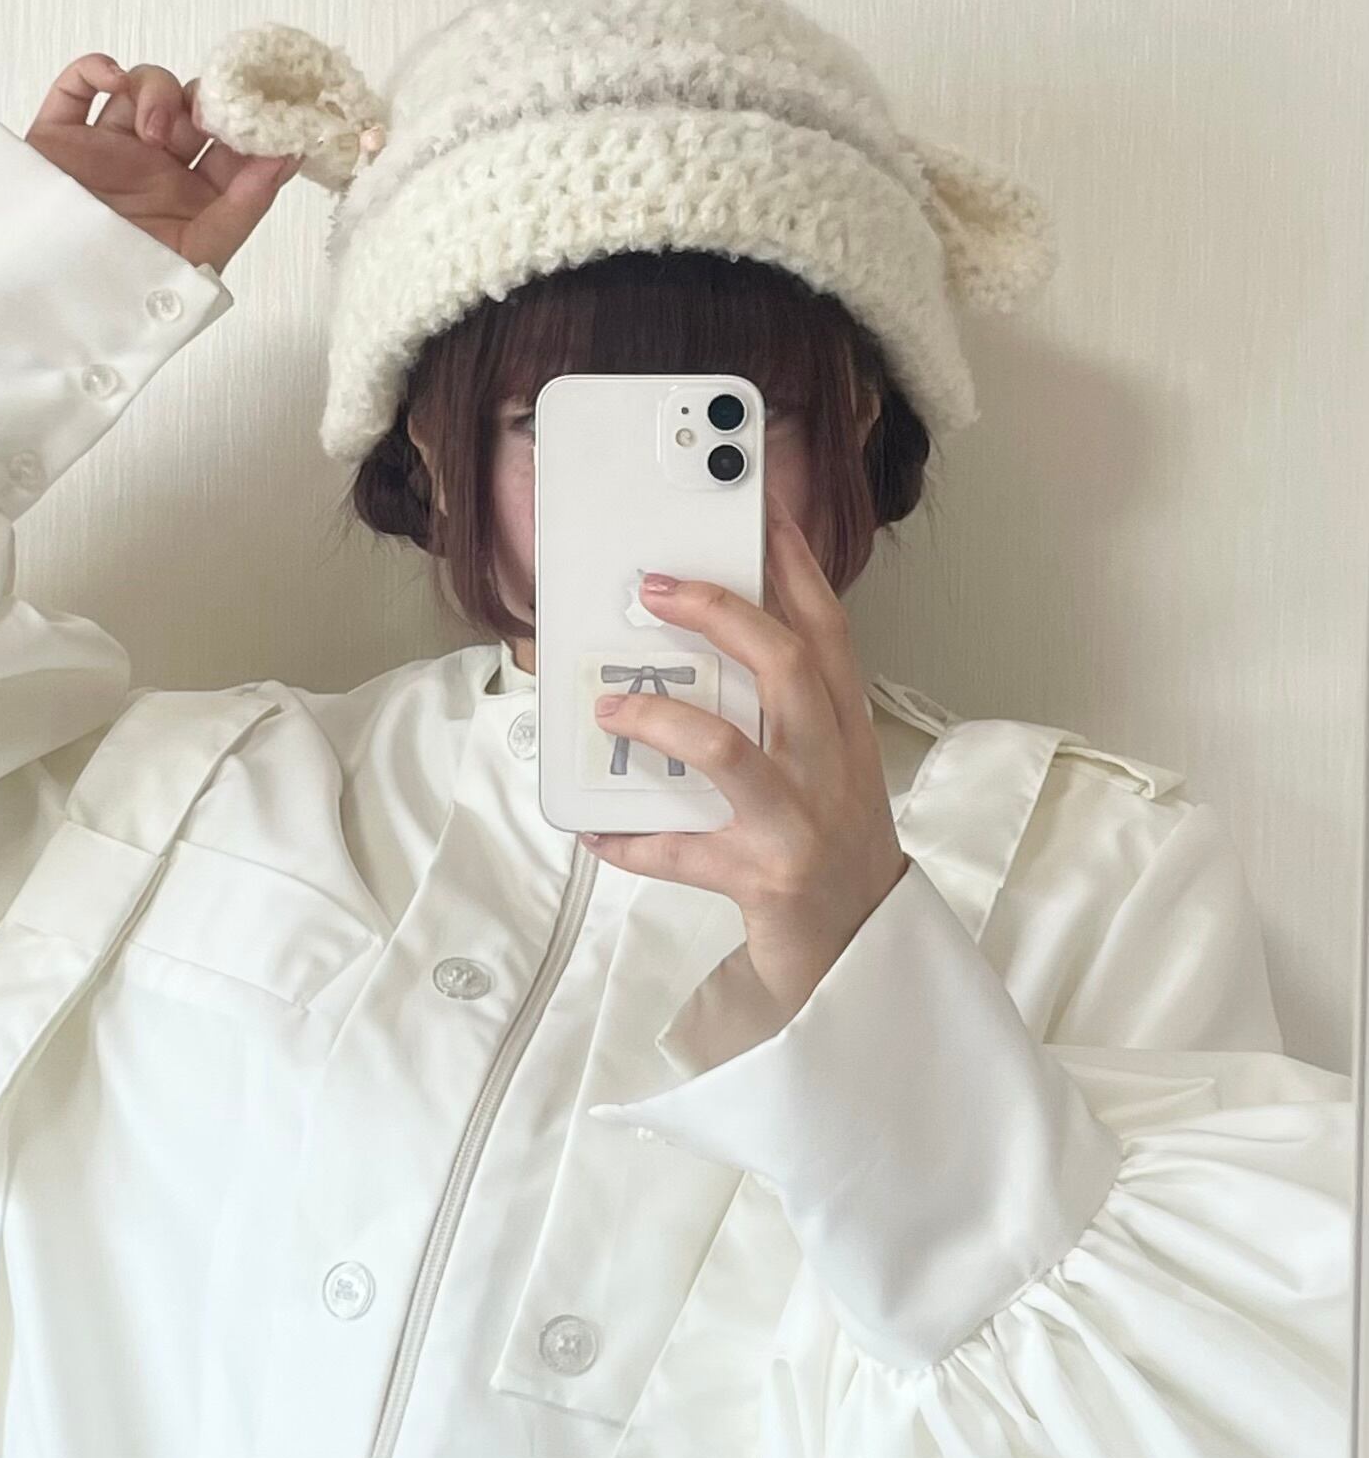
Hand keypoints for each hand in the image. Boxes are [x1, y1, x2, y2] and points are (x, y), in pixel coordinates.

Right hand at [24, 52, 310, 273]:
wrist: (47, 299)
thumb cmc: (127, 290)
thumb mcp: (200, 254)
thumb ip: (245, 205)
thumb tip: (288, 155)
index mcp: (193, 196)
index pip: (232, 146)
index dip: (250, 124)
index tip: (266, 107)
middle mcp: (154, 169)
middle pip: (190, 108)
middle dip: (202, 103)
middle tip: (204, 118)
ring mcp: (107, 149)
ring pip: (141, 89)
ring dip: (155, 92)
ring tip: (151, 130)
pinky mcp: (60, 139)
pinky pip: (77, 88)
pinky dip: (94, 69)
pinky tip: (111, 81)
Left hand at [580, 487, 909, 1016]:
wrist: (863, 947)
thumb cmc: (830, 839)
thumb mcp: (823, 763)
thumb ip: (777, 708)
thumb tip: (690, 651)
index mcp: (844, 725)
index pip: (826, 627)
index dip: (794, 565)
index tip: (760, 510)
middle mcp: (830, 763)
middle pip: (785, 665)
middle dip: (721, 615)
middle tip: (655, 587)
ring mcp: (800, 820)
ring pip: (730, 752)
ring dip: (662, 719)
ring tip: (610, 702)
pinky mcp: (766, 878)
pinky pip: (682, 851)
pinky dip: (632, 839)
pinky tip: (594, 827)